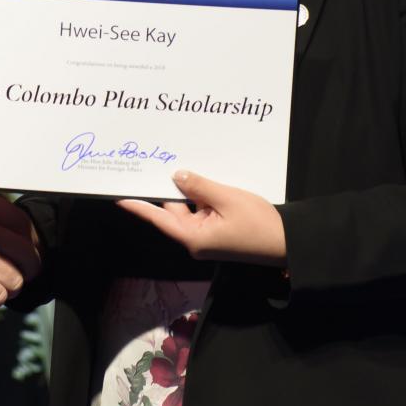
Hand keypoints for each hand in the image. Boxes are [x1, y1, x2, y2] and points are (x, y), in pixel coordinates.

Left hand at [117, 171, 286, 263]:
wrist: (287, 242)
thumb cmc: (259, 224)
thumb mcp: (227, 198)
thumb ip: (199, 186)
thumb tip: (176, 176)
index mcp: (192, 237)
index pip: (157, 217)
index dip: (137, 205)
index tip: (118, 195)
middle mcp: (195, 238)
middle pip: (172, 210)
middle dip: (164, 188)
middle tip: (150, 165)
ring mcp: (206, 235)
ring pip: (188, 207)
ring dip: (186, 189)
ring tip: (175, 163)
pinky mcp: (217, 230)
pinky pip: (201, 209)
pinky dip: (200, 195)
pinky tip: (199, 176)